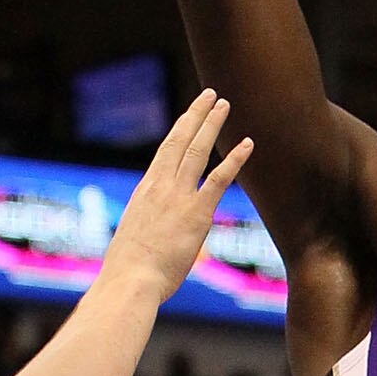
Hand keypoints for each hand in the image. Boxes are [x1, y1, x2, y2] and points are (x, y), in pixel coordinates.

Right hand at [104, 88, 252, 301]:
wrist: (130, 280)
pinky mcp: (196, 213)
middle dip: (196, 115)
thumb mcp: (134, 240)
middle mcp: (160, 186)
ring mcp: (178, 197)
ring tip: (225, 104)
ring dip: (212, 124)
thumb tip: (153, 236)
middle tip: (210, 95)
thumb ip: (149, 228)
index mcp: (145, 192)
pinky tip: (247, 144)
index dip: (180, 130)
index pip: (165, 153)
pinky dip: (234, 159)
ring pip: (197, 150)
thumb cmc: (128, 271)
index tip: (189, 115)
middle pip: (180, 140)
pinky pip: (218, 179)